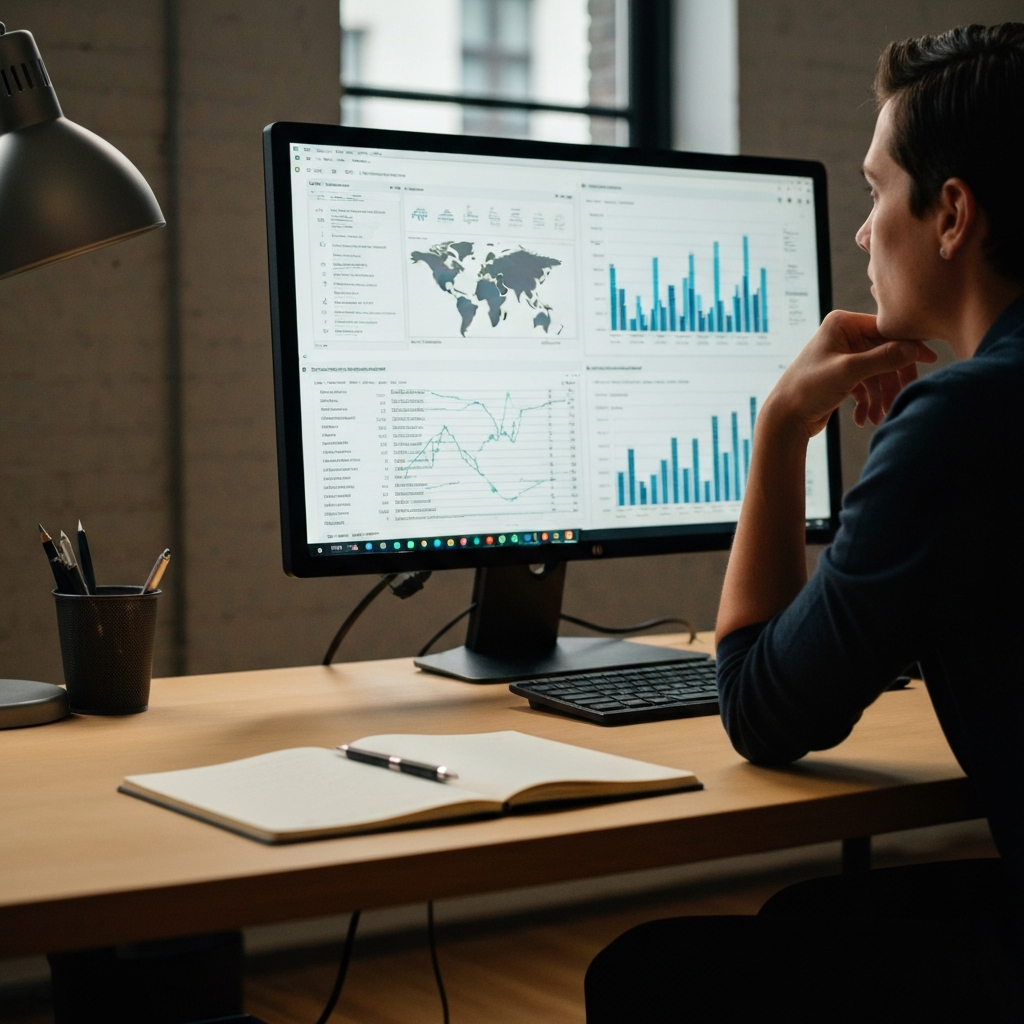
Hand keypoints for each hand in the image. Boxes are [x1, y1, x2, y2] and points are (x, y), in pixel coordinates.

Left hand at [765, 310, 937, 434]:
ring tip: (879, 417)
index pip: (886, 329)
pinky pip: (866, 385)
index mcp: (842, 323)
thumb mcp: (848, 372)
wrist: (784, 418)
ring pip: (877, 373)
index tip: (931, 360)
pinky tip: (864, 419)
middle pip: (885, 353)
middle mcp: (843, 335)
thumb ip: (882, 359)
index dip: (908, 345)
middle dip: (892, 380)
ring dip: (880, 397)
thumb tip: (914, 348)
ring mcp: (843, 356)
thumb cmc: (808, 389)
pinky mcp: (842, 376)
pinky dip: (868, 402)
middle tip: (902, 399)